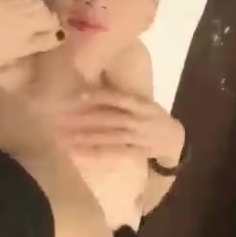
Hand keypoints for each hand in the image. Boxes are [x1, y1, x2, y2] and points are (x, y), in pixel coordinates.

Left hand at [58, 90, 184, 163]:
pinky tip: (77, 154)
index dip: (99, 96)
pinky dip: (94, 155)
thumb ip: (122, 97)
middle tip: (61, 119)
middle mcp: (139, 120)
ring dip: (85, 137)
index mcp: (141, 104)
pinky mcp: (135, 153)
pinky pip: (112, 154)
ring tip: (63, 137)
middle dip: (85, 119)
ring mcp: (138, 138)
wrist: (175, 140)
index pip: (119, 98)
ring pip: (109, 137)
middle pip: (110, 119)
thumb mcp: (143, 102)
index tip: (77, 96)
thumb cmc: (153, 117)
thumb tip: (92, 81)